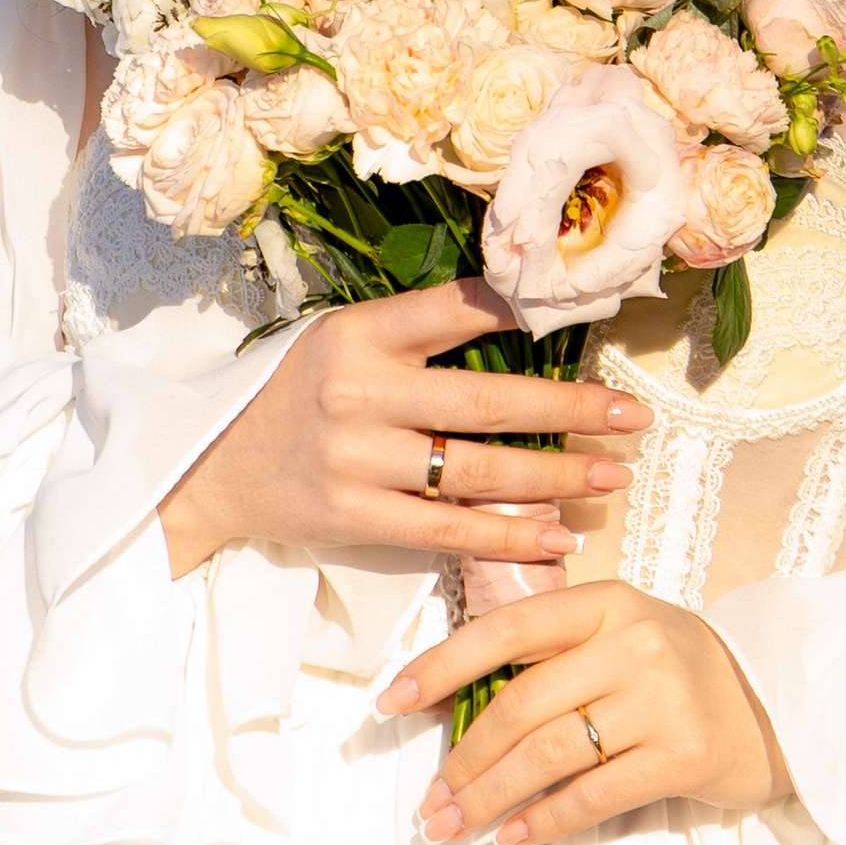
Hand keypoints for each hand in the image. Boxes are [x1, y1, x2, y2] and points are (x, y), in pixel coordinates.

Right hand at [157, 279, 640, 581]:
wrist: (214, 469)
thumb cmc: (296, 394)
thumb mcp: (342, 340)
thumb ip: (415, 332)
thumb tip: (519, 307)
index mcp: (359, 335)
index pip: (454, 310)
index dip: (524, 308)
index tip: (589, 312)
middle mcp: (359, 393)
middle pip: (487, 401)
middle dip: (571, 410)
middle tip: (631, 415)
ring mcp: (357, 460)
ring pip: (477, 471)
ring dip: (556, 476)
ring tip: (613, 475)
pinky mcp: (355, 517)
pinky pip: (449, 530)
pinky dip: (511, 536)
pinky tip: (560, 536)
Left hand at [381, 580, 792, 844]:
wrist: (778, 705)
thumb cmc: (678, 673)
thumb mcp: (621, 637)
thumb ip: (554, 654)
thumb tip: (458, 703)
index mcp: (606, 603)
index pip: (506, 630)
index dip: (441, 665)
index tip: (391, 702)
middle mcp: (632, 643)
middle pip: (520, 706)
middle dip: (463, 761)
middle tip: (429, 803)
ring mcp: (661, 699)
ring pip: (549, 755)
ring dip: (490, 798)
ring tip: (453, 827)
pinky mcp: (684, 754)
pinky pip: (595, 794)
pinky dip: (547, 819)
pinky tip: (515, 836)